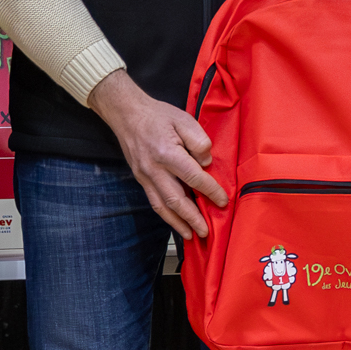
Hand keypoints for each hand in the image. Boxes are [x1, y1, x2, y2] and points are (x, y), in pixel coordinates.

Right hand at [87, 69, 226, 239]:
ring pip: (162, 206)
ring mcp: (145, 176)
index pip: (193, 177)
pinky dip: (166, 215)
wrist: (128, 115)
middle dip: (192, 218)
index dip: (210, 191)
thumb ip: (199, 141)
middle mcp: (154, 169)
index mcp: (167, 153)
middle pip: (175, 199)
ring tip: (191, 234)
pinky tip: (176, 222)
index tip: (223, 201)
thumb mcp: (184, 119)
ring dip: (177, 223)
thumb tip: (206, 162)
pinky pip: (153, 201)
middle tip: (206, 231)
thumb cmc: (158, 116)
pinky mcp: (140, 179)